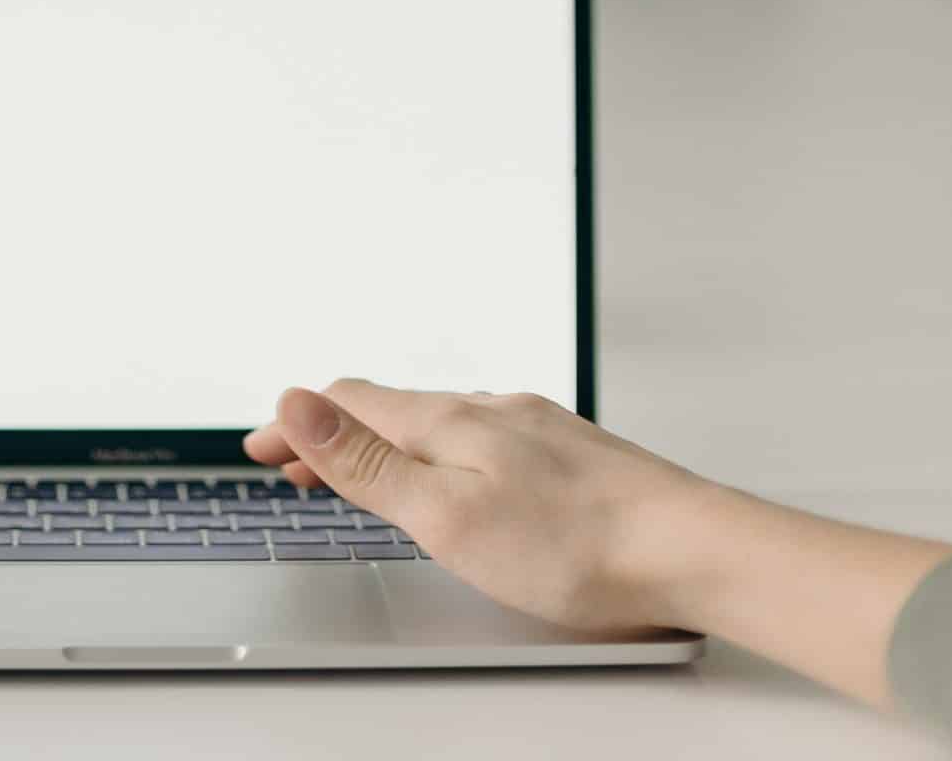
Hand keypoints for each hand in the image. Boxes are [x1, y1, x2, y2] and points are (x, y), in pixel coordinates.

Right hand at [246, 382, 951, 705]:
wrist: (694, 550)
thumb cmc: (577, 547)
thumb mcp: (447, 516)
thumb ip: (368, 463)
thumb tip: (294, 400)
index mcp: (450, 421)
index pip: (350, 403)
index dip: (296, 424)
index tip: (257, 447)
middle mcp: (490, 409)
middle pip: (391, 408)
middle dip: (334, 432)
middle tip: (294, 463)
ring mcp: (534, 428)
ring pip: (439, 422)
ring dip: (386, 441)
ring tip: (364, 470)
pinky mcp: (570, 455)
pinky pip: (481, 437)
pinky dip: (439, 451)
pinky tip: (459, 477)